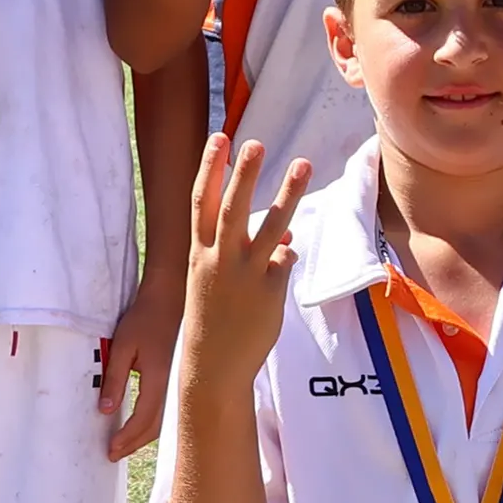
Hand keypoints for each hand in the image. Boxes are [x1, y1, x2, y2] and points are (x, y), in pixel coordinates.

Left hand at [100, 261, 187, 460]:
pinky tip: (140, 425)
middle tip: (112, 454)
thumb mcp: (122, 347)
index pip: (142, 418)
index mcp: (158, 379)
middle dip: (133, 443)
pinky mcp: (176, 379)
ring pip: (163, 421)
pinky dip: (151, 423)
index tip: (110, 449)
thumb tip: (104, 410)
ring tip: (123, 444)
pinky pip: (166, 410)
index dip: (126, 437)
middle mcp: (171, 385)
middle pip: (155, 426)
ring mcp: (176, 383)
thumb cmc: (144, 320)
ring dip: (143, 436)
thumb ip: (114, 379)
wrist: (169, 300)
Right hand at [179, 132, 313, 364]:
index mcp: (200, 253)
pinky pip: (285, 260)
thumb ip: (244, 253)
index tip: (219, 138)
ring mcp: (245, 274)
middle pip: (232, 208)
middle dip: (243, 173)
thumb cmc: (213, 318)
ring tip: (302, 163)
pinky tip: (285, 256)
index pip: (203, 202)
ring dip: (288, 193)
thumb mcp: (216, 280)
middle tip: (254, 142)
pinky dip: (286, 255)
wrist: (213, 365)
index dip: (210, 168)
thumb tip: (282, 237)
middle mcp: (220, 259)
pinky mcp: (270, 290)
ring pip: (271, 226)